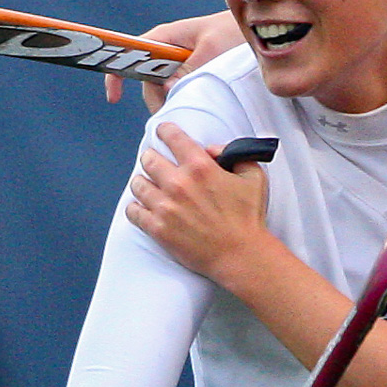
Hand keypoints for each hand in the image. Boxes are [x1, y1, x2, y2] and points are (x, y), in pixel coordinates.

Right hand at [104, 11, 245, 112]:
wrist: (255, 31)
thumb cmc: (231, 32)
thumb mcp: (211, 50)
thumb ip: (189, 70)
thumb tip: (168, 90)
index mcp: (164, 38)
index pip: (129, 54)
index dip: (117, 74)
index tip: (114, 97)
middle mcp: (166, 50)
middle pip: (148, 81)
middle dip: (156, 100)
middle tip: (171, 118)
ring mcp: (178, 62)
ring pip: (164, 89)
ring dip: (173, 103)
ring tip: (191, 113)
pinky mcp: (191, 73)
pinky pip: (180, 90)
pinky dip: (184, 101)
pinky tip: (197, 110)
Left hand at [126, 122, 271, 283]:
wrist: (241, 255)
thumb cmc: (248, 218)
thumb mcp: (253, 177)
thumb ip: (234, 154)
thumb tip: (211, 149)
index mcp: (201, 167)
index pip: (171, 137)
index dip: (165, 131)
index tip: (162, 132)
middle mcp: (179, 183)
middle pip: (148, 158)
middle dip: (152, 158)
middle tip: (156, 163)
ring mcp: (165, 206)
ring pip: (137, 183)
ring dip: (143, 182)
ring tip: (150, 186)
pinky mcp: (157, 228)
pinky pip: (133, 211)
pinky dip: (136, 207)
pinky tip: (144, 207)